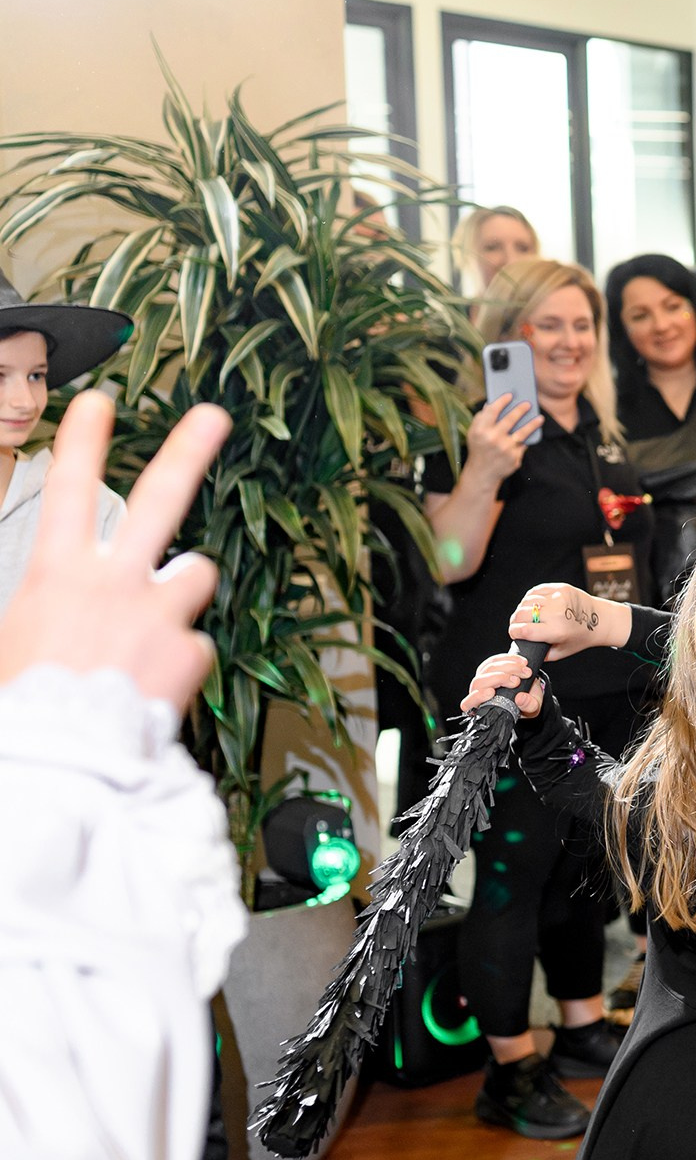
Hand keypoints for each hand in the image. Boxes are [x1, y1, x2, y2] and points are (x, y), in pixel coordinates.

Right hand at [0, 392, 228, 709]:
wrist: (62, 755)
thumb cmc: (28, 701)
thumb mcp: (16, 636)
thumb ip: (54, 606)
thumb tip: (62, 610)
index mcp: (57, 575)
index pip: (66, 490)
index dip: (83, 443)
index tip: (98, 404)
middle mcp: (115, 582)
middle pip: (160, 500)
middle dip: (187, 451)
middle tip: (212, 416)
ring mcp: (160, 612)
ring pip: (194, 573)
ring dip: (180, 593)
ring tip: (150, 631)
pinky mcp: (191, 649)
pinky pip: (194, 646)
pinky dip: (177, 663)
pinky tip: (151, 686)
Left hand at [460, 651, 544, 718]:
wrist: (530, 691)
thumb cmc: (526, 703)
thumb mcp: (532, 708)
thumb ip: (528, 706)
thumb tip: (520, 698)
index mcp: (484, 707)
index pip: (469, 704)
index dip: (476, 697)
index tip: (491, 692)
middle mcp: (479, 692)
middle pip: (480, 682)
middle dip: (500, 678)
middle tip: (518, 681)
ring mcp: (483, 678)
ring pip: (488, 669)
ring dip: (508, 667)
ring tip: (525, 671)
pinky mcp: (490, 667)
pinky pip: (494, 659)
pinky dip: (509, 659)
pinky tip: (521, 662)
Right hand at [461, 396, 539, 486]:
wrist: (482, 473)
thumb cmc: (479, 448)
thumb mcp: (474, 433)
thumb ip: (481, 418)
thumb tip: (493, 403)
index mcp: (481, 430)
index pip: (493, 411)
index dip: (502, 401)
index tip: (510, 395)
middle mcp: (493, 439)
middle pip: (510, 419)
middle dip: (521, 409)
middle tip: (528, 403)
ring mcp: (505, 449)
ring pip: (523, 433)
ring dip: (533, 424)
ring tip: (540, 418)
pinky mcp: (514, 458)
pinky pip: (523, 445)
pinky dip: (527, 439)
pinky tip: (534, 432)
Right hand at [508, 582, 630, 659]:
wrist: (600, 620)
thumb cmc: (580, 637)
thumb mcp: (561, 652)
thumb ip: (541, 654)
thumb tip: (524, 650)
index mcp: (557, 631)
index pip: (523, 630)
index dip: (514, 633)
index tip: (514, 634)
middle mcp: (557, 612)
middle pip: (521, 614)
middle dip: (515, 621)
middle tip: (518, 626)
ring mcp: (559, 597)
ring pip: (526, 601)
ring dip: (522, 609)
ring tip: (526, 616)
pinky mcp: (560, 588)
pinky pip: (536, 591)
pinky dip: (530, 599)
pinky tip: (533, 606)